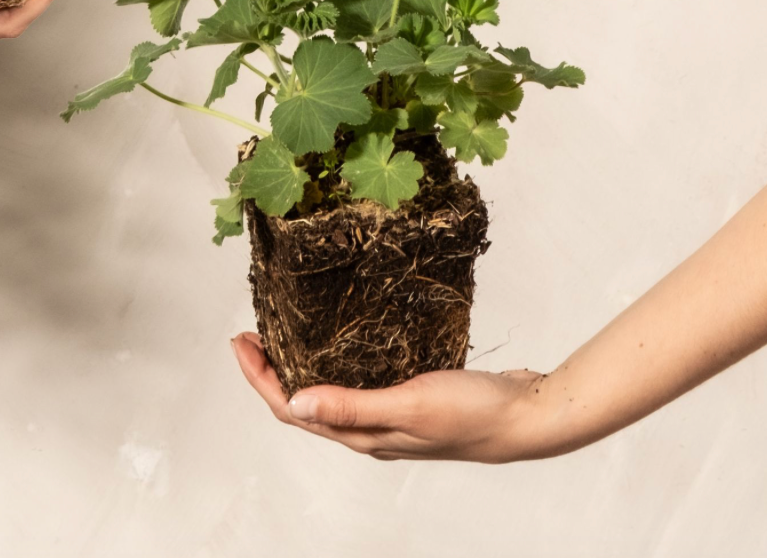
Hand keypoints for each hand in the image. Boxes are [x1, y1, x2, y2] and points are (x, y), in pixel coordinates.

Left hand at [232, 333, 550, 463]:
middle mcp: (371, 430)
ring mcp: (391, 415)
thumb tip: (292, 402)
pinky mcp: (410, 396)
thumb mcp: (408, 403)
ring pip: (332, 392)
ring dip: (303, 366)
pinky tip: (344, 338)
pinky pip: (361, 381)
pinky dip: (340, 361)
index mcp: (364, 436)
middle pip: (305, 404)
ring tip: (286, 332)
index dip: (259, 378)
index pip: (293, 410)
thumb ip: (352, 404)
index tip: (239, 340)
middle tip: (253, 331)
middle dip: (272, 371)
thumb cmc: (473, 414)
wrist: (527, 416)